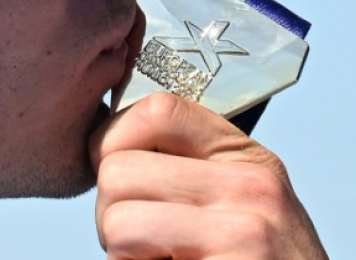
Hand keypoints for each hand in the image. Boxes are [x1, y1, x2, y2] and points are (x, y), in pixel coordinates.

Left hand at [90, 93, 327, 259]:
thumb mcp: (247, 202)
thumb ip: (192, 168)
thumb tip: (106, 150)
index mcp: (246, 158)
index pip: (157, 110)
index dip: (113, 140)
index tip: (114, 172)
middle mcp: (250, 187)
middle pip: (120, 170)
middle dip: (111, 211)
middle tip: (138, 241)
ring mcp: (241, 233)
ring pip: (119, 223)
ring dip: (120, 253)